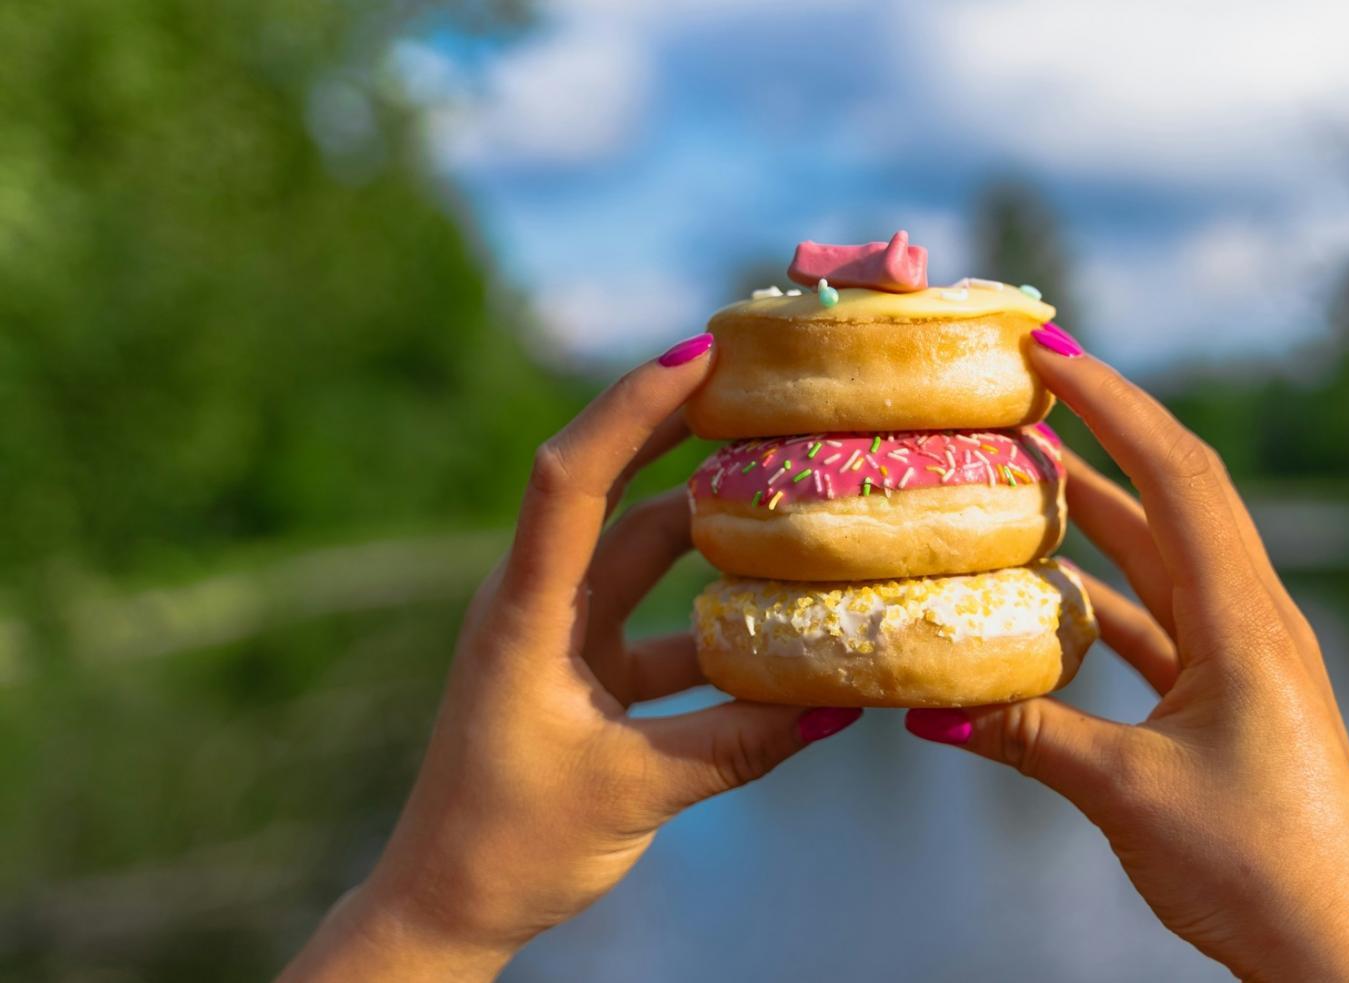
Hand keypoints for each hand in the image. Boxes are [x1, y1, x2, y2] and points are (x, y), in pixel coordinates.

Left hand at [280, 335, 861, 981]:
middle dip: (681, 431)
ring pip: (644, 557)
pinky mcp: (581, 673)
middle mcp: (538, 603)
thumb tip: (841, 703)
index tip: (702, 355)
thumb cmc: (510, 846)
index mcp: (525, 612)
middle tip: (759, 384)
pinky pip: (657, 622)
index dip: (634, 407)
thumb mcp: (635, 792)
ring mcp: (559, 635)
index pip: (573, 478)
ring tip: (788, 489)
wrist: (443, 907)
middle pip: (612, 490)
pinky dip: (713, 616)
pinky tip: (777, 622)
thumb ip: (740, 744)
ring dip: (710, 529)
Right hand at [905, 324, 1348, 980]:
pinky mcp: (1232, 700)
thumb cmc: (1256, 871)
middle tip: (1029, 389)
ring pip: (1163, 558)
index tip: (1050, 349)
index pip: (1177, 474)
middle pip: (1174, 495)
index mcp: (1246, 620)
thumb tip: (925, 705)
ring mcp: (1247, 659)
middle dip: (1103, 434)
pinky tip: (1049, 596)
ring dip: (1098, 515)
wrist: (1335, 957)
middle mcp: (1254, 621)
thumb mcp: (1126, 794)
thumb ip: (1026, 736)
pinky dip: (1104, 598)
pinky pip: (1161, 622)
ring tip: (1027, 473)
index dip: (1114, 402)